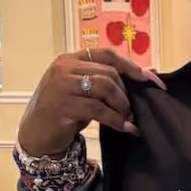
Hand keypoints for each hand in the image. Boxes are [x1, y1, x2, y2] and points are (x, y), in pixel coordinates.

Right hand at [17, 48, 164, 156]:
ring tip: (127, 119)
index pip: (108, 55)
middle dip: (126, 93)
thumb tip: (146, 75)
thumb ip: (106, 82)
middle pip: (109, 72)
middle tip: (132, 111)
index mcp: (70, 59)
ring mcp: (61, 85)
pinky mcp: (62, 105)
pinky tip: (125, 128)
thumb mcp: (84, 93)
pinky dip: (116, 120)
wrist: (36, 135)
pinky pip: (98, 109)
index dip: (133, 67)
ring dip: (122, 106)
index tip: (154, 82)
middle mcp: (64, 67)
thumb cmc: (64, 112)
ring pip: (105, 87)